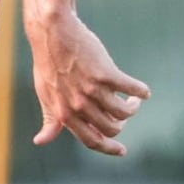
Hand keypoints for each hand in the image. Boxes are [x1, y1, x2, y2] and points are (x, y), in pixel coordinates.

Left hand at [27, 12, 147, 157]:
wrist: (52, 33)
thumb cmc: (48, 64)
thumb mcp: (45, 95)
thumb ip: (50, 120)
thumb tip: (40, 141)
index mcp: (65, 114)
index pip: (92, 140)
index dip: (109, 148)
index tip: (122, 150)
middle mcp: (79, 105)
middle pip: (112, 128)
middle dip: (121, 124)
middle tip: (124, 111)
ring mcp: (93, 90)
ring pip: (124, 112)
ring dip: (133, 108)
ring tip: (133, 100)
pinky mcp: (106, 73)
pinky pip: (132, 89)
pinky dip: (141, 92)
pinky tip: (143, 91)